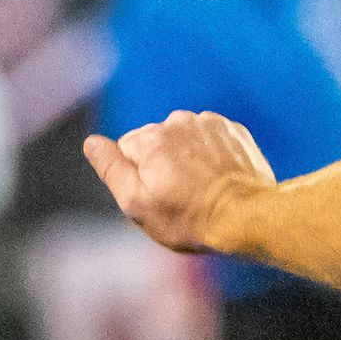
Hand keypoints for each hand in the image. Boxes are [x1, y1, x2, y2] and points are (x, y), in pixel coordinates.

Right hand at [87, 112, 275, 255]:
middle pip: (157, 142)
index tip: (157, 196)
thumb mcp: (137, 203)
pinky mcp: (234, 131)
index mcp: (149, 138)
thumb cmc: (189, 218)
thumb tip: (92, 143)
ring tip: (204, 188)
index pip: (126, 150)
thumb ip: (110, 168)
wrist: (247, 218)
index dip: (138, 177)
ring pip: (186, 139)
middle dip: (164, 165)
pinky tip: (221, 178)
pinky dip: (214, 155)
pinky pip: (213, 140)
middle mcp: (178, 121)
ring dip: (190, 158)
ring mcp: (209, 124)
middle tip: (183, 196)